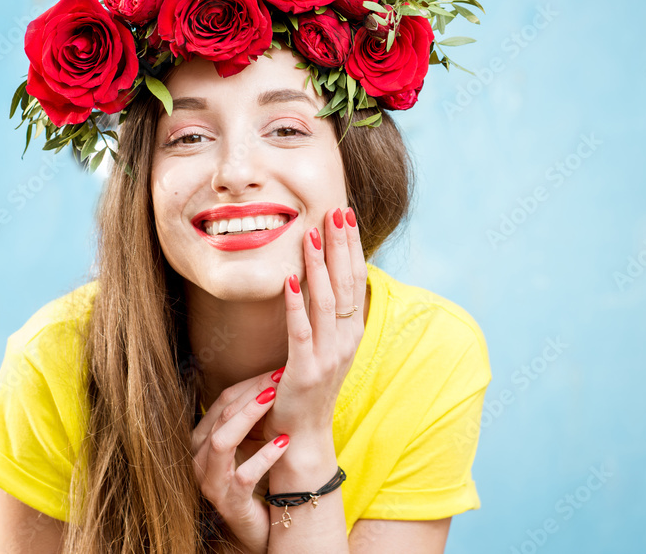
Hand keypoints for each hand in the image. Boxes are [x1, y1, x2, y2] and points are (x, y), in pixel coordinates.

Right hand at [191, 372, 288, 552]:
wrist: (262, 524)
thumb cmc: (257, 478)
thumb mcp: (252, 443)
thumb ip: (254, 417)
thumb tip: (276, 377)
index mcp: (203, 440)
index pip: (222, 401)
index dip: (250, 384)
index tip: (277, 370)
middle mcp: (200, 459)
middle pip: (222, 416)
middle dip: (252, 393)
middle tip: (281, 378)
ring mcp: (211, 482)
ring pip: (222, 441)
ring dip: (250, 416)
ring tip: (276, 400)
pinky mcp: (229, 503)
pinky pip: (242, 476)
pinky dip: (264, 456)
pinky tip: (283, 441)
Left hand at [264, 206, 367, 442]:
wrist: (304, 434)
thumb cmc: (311, 386)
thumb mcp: (327, 345)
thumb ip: (328, 313)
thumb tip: (324, 276)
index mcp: (353, 330)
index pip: (356, 278)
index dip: (351, 246)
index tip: (345, 214)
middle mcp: (347, 339)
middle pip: (346, 283)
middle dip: (341, 245)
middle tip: (336, 211)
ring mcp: (329, 354)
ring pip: (326, 301)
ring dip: (319, 266)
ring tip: (312, 235)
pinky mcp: (306, 369)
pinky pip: (301, 331)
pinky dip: (296, 305)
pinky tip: (289, 281)